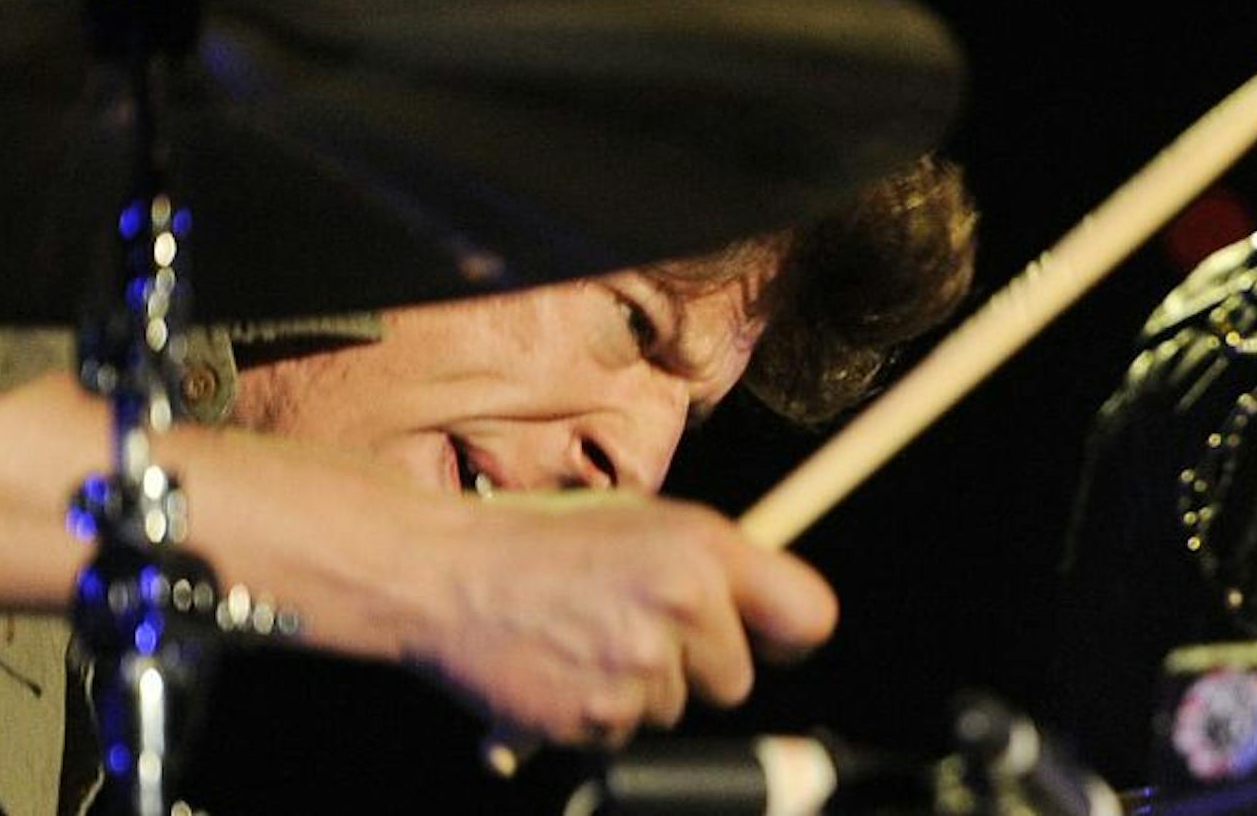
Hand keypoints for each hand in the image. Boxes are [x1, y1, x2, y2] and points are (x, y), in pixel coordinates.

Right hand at [411, 491, 836, 748]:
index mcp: (702, 547)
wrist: (447, 575)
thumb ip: (711, 563)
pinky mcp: (600, 718)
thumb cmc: (545, 543)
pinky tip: (562, 668)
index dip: (789, 635)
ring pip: (676, 709)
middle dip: (694, 666)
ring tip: (584, 638)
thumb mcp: (642, 523)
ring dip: (638, 688)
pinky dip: (596, 713)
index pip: (809, 613)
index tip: (768, 639)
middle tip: (631, 628)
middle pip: (736, 680)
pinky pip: (625, 734)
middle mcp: (682, 603)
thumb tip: (773, 613)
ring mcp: (641, 666)